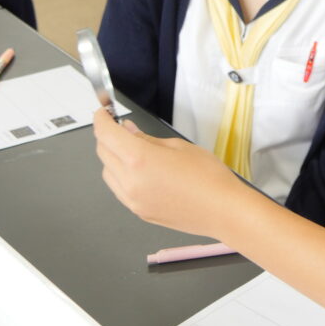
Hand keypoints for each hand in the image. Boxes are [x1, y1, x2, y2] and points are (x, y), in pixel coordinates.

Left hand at [94, 110, 243, 237]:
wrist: (223, 210)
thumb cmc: (209, 179)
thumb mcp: (178, 147)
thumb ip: (148, 139)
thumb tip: (129, 132)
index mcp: (139, 160)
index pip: (106, 134)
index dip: (101, 120)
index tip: (103, 114)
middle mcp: (130, 182)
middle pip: (102, 153)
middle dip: (107, 137)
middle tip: (120, 128)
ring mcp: (133, 200)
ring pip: (108, 173)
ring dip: (113, 158)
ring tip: (134, 151)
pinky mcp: (139, 211)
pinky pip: (119, 190)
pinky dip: (122, 177)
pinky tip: (141, 171)